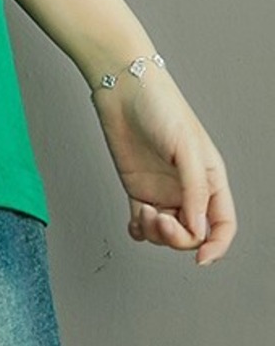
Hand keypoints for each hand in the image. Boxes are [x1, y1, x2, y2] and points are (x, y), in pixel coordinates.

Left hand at [89, 65, 235, 265]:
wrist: (122, 87)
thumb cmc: (160, 107)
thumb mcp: (185, 148)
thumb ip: (194, 190)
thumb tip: (197, 228)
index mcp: (210, 179)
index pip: (222, 225)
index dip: (217, 246)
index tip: (201, 258)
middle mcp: (188, 189)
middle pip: (192, 233)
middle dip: (178, 237)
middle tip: (160, 220)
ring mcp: (161, 189)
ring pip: (167, 231)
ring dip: (157, 234)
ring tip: (144, 215)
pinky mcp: (137, 187)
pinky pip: (143, 221)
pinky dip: (140, 230)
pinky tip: (134, 224)